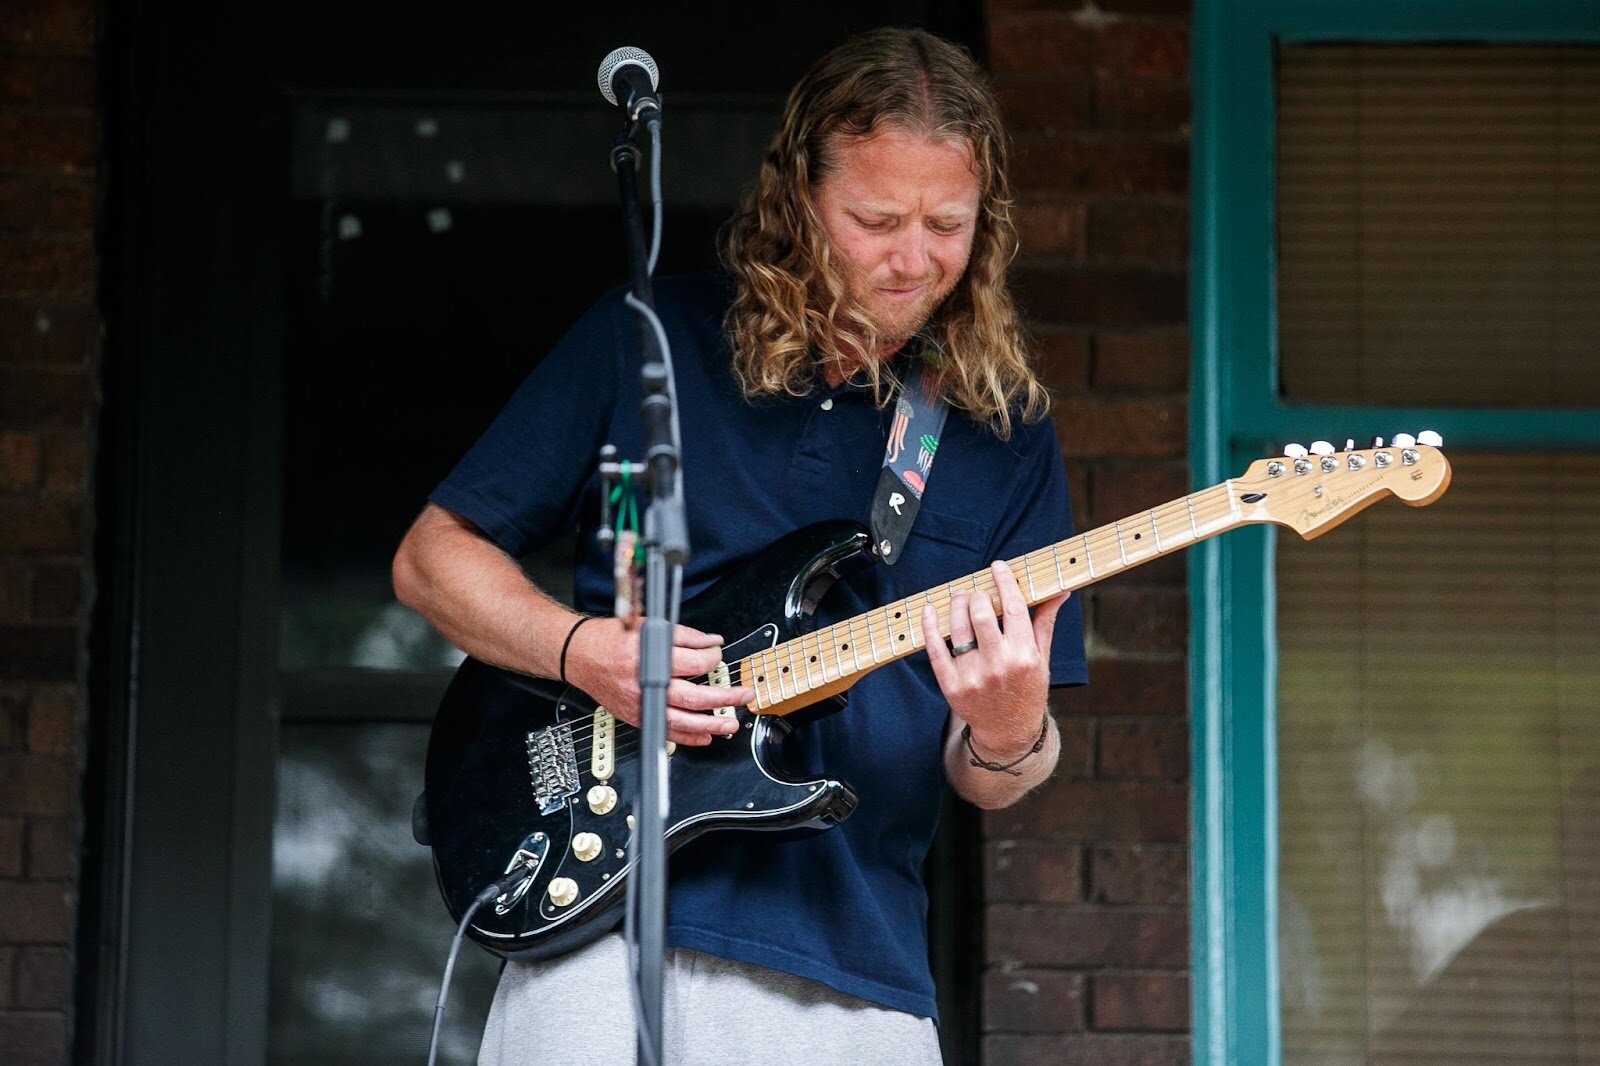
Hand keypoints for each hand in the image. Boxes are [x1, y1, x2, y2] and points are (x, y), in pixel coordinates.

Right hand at [565, 617, 752, 747]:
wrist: (580, 656)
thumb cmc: (611, 640)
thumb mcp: (649, 627)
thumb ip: (685, 635)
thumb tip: (712, 641)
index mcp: (650, 659)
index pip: (694, 664)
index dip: (712, 659)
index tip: (718, 655)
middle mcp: (646, 686)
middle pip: (694, 697)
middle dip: (723, 698)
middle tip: (743, 695)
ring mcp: (641, 706)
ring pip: (682, 722)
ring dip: (710, 725)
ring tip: (730, 724)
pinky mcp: (636, 717)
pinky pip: (666, 732)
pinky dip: (687, 738)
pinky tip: (705, 737)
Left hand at [922, 560, 1069, 757]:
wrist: (1008, 732)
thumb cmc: (1027, 690)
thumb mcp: (1042, 658)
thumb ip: (1044, 622)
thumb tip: (1060, 590)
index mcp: (1025, 656)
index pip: (1015, 608)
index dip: (1004, 582)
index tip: (998, 566)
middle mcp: (999, 666)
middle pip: (982, 613)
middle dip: (978, 595)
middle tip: (977, 592)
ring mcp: (973, 677)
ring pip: (958, 627)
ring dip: (956, 604)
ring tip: (959, 598)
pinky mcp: (951, 687)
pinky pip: (935, 650)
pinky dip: (930, 626)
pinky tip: (930, 611)